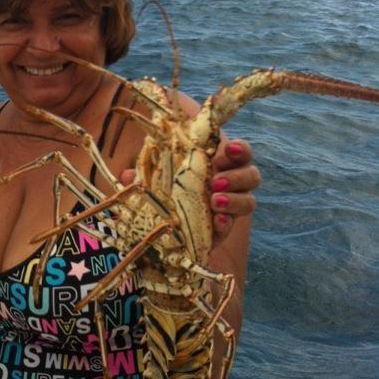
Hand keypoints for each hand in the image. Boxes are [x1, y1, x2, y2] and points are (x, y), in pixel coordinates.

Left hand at [118, 138, 259, 242]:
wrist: (166, 228)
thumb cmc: (164, 190)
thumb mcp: (153, 178)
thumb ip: (144, 174)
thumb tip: (126, 175)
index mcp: (218, 164)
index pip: (241, 152)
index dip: (241, 149)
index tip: (229, 149)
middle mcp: (231, 184)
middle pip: (252, 176)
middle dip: (237, 176)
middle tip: (215, 181)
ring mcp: (231, 207)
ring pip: (250, 201)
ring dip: (235, 200)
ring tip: (214, 201)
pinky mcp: (224, 228)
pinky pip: (233, 224)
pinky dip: (225, 222)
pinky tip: (215, 221)